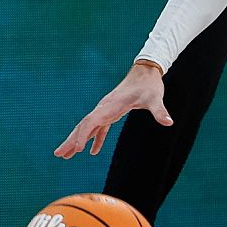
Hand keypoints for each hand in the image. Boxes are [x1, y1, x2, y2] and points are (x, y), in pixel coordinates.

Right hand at [55, 63, 170, 158]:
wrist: (146, 72)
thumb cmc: (150, 85)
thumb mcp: (155, 98)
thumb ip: (159, 111)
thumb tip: (169, 122)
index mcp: (110, 105)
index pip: (92, 121)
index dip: (83, 135)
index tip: (76, 149)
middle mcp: (104, 107)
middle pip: (83, 125)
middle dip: (71, 140)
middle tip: (58, 154)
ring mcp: (106, 109)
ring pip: (87, 126)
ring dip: (77, 140)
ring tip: (65, 155)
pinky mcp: (111, 111)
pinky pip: (99, 127)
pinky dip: (94, 139)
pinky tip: (92, 152)